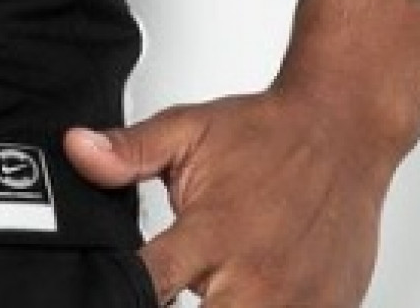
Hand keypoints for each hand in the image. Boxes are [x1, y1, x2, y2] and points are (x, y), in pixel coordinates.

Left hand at [65, 85, 398, 307]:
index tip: (109, 291)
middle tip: (166, 288)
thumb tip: (76, 150)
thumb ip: (129, 151)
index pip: (148, 288)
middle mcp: (253, 278)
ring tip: (211, 287)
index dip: (122, 294)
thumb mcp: (188, 130)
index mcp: (211, 233)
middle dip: (172, 306)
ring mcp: (294, 305)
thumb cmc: (267, 133)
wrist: (343, 132)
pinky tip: (245, 294)